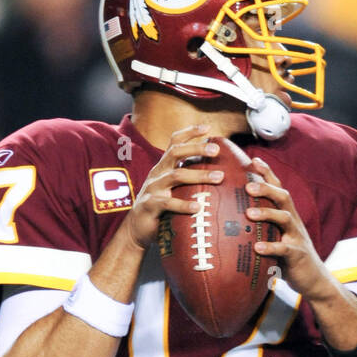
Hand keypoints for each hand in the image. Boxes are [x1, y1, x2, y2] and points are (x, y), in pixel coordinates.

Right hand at [123, 124, 223, 252]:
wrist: (137, 230)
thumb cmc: (162, 209)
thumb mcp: (174, 191)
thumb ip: (189, 181)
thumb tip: (219, 176)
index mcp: (164, 167)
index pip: (174, 143)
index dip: (189, 132)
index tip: (207, 127)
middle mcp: (158, 173)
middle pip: (175, 152)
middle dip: (196, 148)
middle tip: (216, 149)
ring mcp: (153, 188)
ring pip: (176, 176)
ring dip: (199, 175)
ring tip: (218, 177)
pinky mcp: (150, 205)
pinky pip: (168, 203)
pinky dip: (184, 205)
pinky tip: (198, 208)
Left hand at [245, 156, 336, 302]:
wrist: (313, 279)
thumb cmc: (288, 257)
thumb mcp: (276, 237)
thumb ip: (261, 227)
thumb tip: (232, 219)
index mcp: (287, 214)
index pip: (279, 188)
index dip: (268, 173)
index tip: (253, 160)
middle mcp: (293, 221)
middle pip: (283, 196)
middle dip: (266, 188)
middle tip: (248, 186)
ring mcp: (297, 237)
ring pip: (284, 218)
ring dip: (267, 214)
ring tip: (249, 213)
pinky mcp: (297, 255)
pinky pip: (284, 248)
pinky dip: (270, 247)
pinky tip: (257, 247)